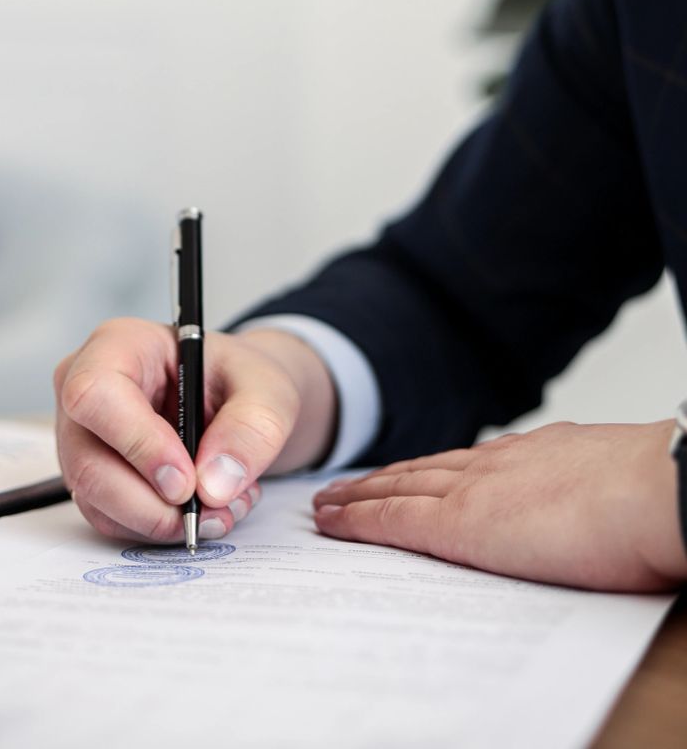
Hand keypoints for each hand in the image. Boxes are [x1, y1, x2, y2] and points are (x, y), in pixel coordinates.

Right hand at [55, 318, 335, 542]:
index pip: (95, 393)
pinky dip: (159, 528)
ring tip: (223, 508)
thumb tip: (214, 483)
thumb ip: (251, 427)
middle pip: (88, 461)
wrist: (241, 400)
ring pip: (97, 500)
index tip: (186, 482)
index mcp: (118, 345)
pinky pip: (111, 519)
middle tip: (211, 511)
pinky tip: (204, 510)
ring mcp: (84, 439)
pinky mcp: (94, 478)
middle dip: (152, 503)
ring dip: (163, 521)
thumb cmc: (241, 378)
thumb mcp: (268, 388)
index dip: (137, 444)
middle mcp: (86, 391)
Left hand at [313, 421, 686, 591]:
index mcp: (534, 454)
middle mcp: (495, 464)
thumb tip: (591, 502)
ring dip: (358, 495)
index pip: (466, 463)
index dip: (428, 470)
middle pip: (422, 470)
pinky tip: (331, 522)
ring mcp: (473, 489)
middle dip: (380, 480)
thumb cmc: (649, 496)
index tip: (404, 477)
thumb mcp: (610, 480)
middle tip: (342, 488)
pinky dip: (357, 519)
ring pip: (397, 488)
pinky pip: (392, 519)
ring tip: (327, 503)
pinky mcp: (458, 525)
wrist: (653, 490)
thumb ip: (582, 487)